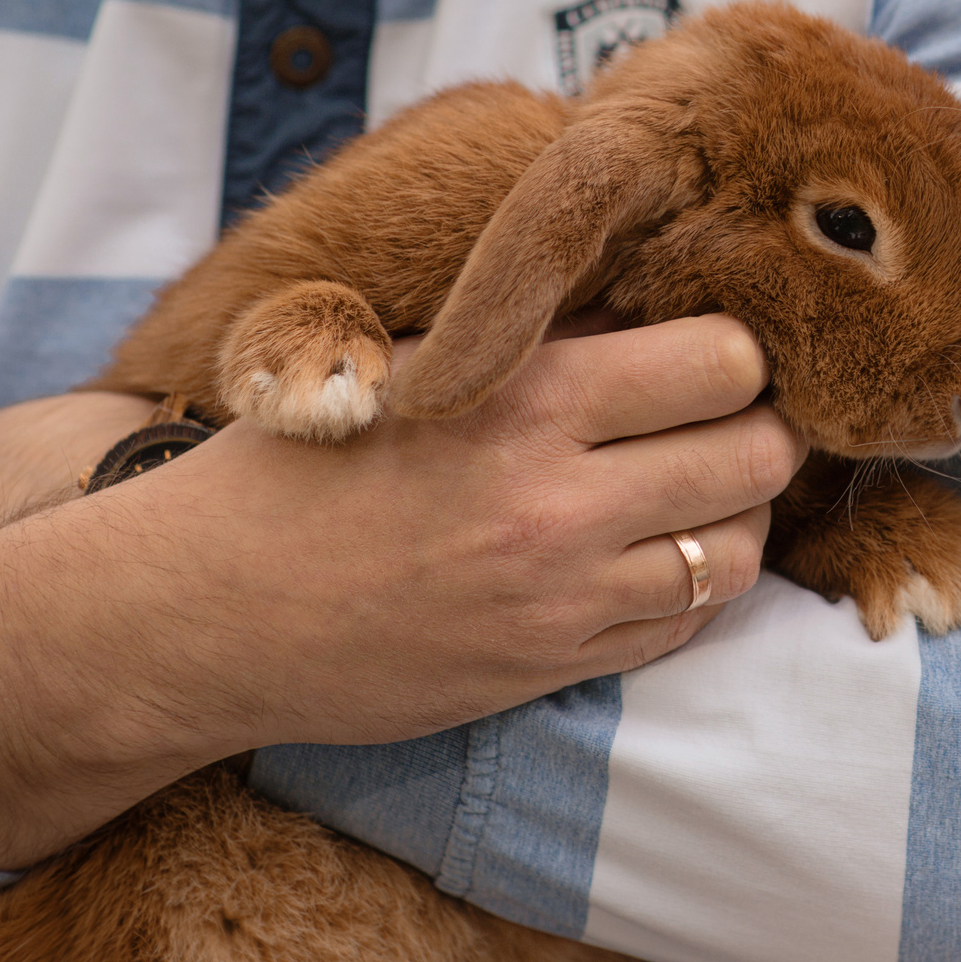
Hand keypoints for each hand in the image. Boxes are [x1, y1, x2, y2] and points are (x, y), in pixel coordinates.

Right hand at [0, 314, 792, 870]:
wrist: (198, 611)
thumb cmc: (297, 466)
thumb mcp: (410, 362)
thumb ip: (537, 334)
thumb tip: (657, 292)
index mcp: (523, 395)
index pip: (723, 360)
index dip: (737, 353)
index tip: (716, 353)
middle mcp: (558, 498)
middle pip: (758, 455)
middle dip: (761, 430)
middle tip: (732, 420)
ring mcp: (561, 597)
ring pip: (738, 550)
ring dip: (736, 516)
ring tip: (699, 492)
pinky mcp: (549, 669)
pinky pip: (683, 626)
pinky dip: (693, 588)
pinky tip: (656, 557)